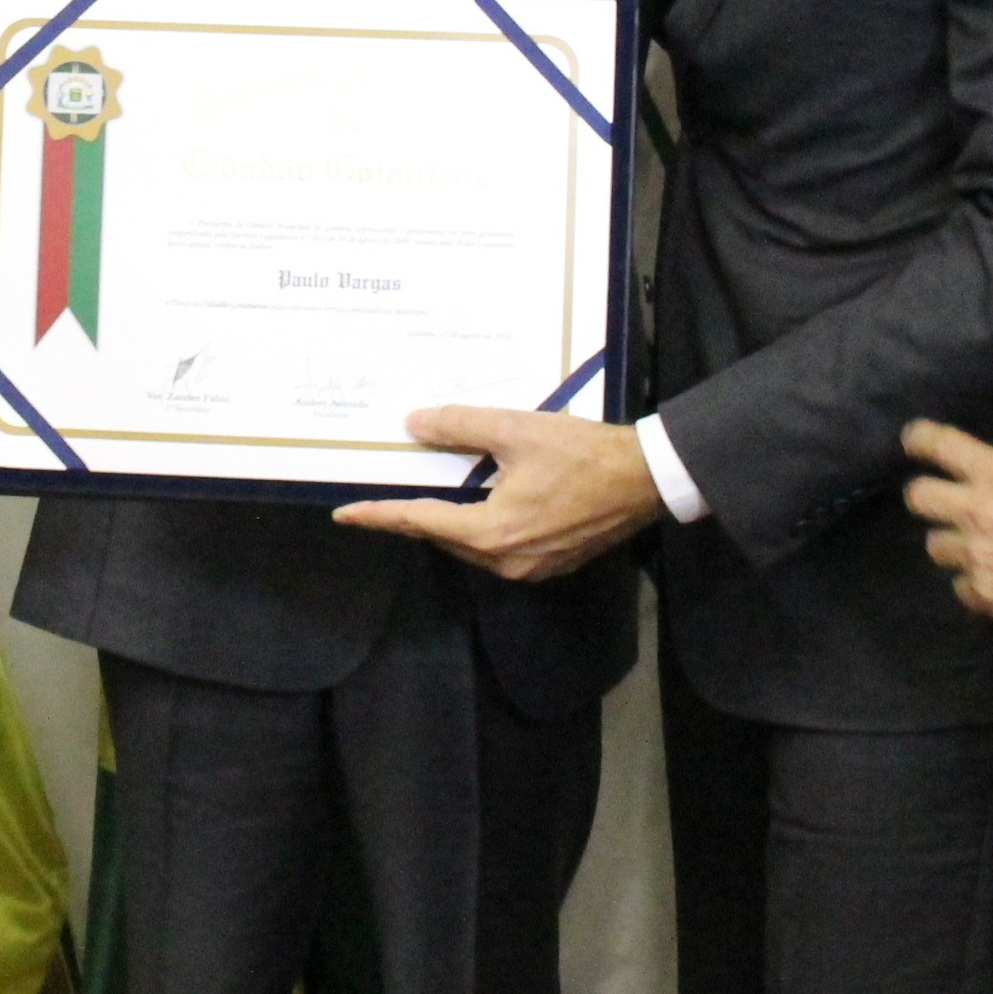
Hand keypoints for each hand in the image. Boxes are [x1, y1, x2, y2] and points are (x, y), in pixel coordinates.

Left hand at [334, 406, 661, 580]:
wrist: (648, 479)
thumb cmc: (583, 453)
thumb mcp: (516, 430)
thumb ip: (460, 426)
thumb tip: (413, 424)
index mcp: (492, 533)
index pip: (420, 522)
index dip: (380, 515)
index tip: (345, 514)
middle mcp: (506, 561)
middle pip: (444, 536)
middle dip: (413, 516)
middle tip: (384, 495)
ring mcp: (531, 569)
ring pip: (470, 544)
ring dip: (448, 521)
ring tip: (426, 493)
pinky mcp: (551, 564)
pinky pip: (498, 548)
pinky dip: (479, 526)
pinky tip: (475, 501)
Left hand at [901, 421, 992, 634]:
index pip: (939, 444)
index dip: (919, 438)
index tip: (913, 441)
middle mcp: (975, 510)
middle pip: (918, 497)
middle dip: (926, 497)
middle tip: (944, 503)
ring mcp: (974, 554)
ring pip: (936, 546)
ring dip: (954, 545)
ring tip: (980, 549)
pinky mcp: (981, 592)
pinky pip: (960, 586)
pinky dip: (974, 584)